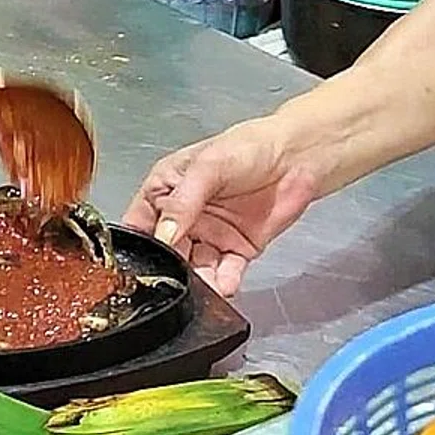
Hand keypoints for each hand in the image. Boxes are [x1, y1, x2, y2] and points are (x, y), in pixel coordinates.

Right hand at [120, 118, 320, 297]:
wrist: (297, 157)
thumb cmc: (248, 147)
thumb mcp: (207, 167)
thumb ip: (183, 202)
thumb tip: (163, 235)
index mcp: (165, 190)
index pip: (140, 223)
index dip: (136, 244)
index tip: (138, 263)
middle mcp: (185, 216)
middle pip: (167, 252)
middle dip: (170, 269)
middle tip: (174, 282)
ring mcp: (211, 234)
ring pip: (196, 266)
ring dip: (198, 281)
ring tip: (203, 288)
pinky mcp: (237, 248)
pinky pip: (226, 271)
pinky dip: (225, 282)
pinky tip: (225, 285)